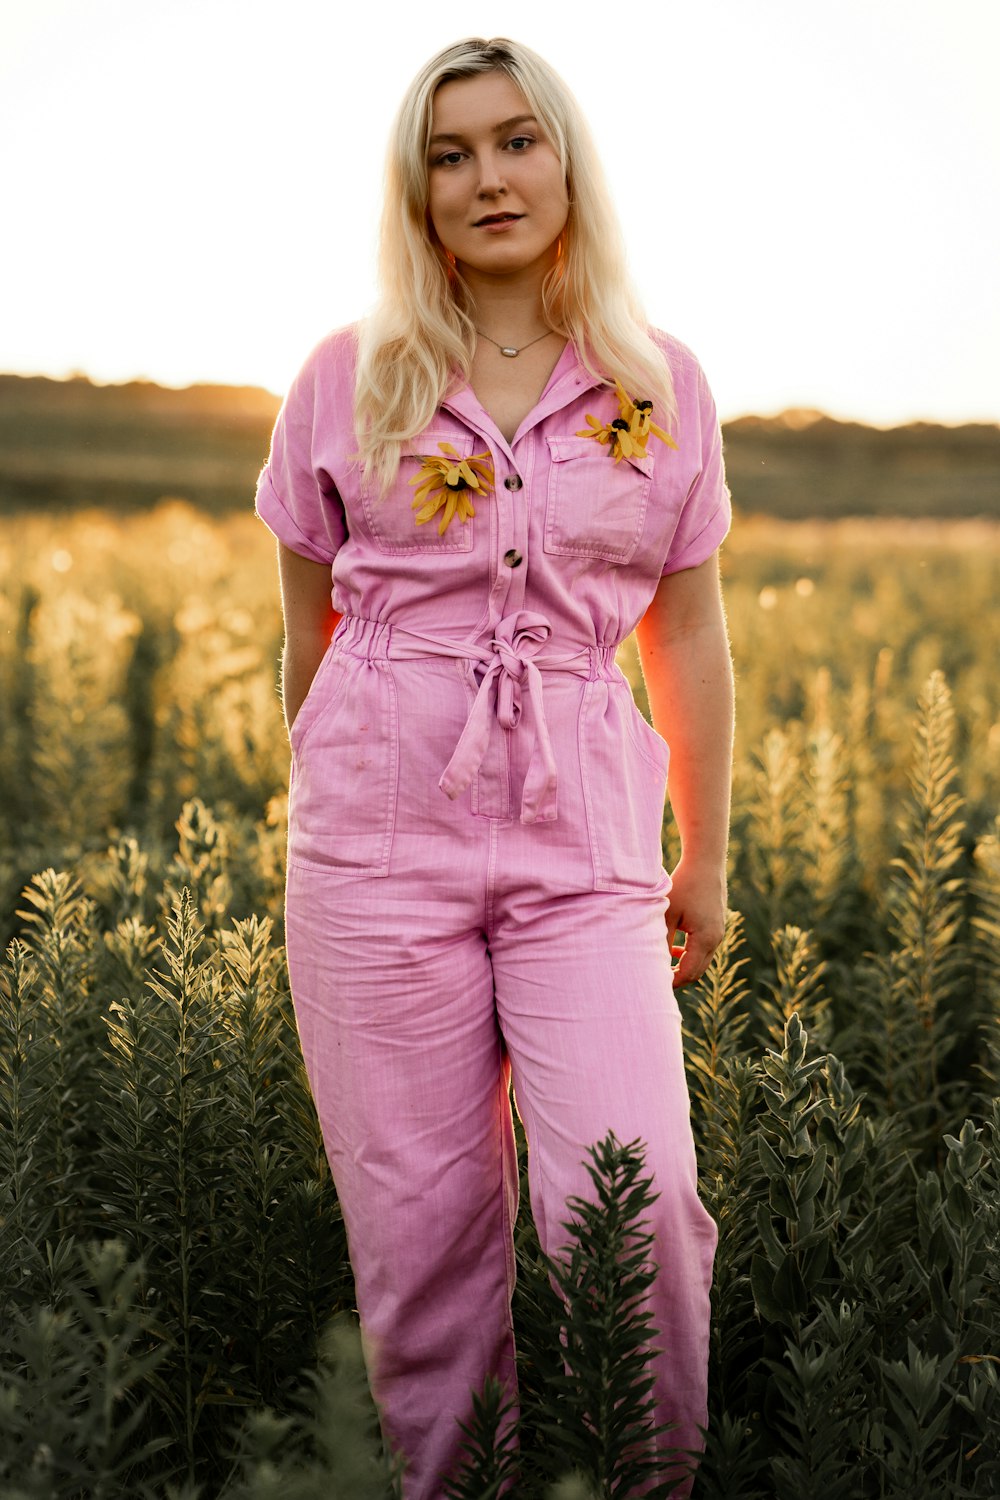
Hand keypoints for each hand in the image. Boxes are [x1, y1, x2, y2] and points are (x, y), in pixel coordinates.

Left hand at [665, 858, 726, 986]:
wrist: (705, 862)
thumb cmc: (684, 885)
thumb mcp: (667, 914)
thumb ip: (663, 940)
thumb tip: (655, 963)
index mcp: (705, 939)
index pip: (688, 972)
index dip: (671, 981)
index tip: (653, 980)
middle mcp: (716, 939)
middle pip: (697, 971)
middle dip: (678, 977)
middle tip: (656, 977)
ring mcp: (719, 932)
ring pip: (701, 961)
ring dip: (683, 964)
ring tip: (663, 962)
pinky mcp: (717, 925)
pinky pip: (704, 949)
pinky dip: (690, 953)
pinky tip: (675, 946)